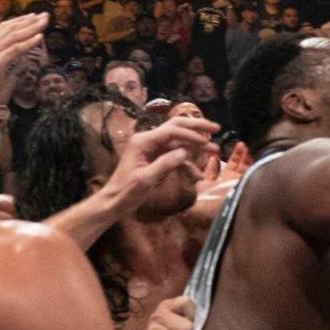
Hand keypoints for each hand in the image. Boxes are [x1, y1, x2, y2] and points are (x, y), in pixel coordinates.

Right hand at [0, 12, 48, 114]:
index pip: (4, 27)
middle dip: (30, 21)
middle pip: (11, 28)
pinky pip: (16, 49)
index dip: (20, 21)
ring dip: (32, 28)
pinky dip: (29, 42)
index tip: (34, 17)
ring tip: (45, 22)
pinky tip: (40, 38)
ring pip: (15, 35)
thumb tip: (21, 61)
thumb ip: (6, 61)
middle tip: (45, 15)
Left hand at [101, 114, 219, 214]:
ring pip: (178, 141)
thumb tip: (185, 152)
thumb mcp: (145, 180)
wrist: (113, 203)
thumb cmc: (126, 192)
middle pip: (176, 127)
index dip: (191, 134)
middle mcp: (148, 140)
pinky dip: (187, 163)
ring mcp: (152, 149)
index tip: (206, 142)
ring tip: (214, 150)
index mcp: (143, 141)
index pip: (171, 131)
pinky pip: (174, 155)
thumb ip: (165, 164)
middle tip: (216, 128)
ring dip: (196, 145)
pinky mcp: (155, 158)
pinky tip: (198, 173)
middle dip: (197, 127)